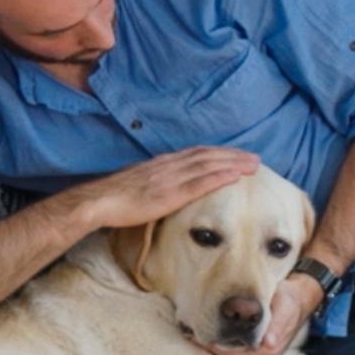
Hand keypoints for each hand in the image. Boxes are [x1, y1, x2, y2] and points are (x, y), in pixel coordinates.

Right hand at [72, 146, 257, 230]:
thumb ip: (156, 182)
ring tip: (253, 164)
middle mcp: (170, 165)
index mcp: (163, 163)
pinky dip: (220, 177)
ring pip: (208, 165)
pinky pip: (200, 183)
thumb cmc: (115, 198)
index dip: (218, 152)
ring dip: (233, 163)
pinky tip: (235, 176)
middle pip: (207, 156)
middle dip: (232, 155)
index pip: (196, 153)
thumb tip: (166, 189)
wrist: (100, 201)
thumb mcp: (140, 183)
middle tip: (254, 157)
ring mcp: (171, 178)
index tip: (236, 154)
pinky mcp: (170, 193)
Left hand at [203, 269, 324, 354]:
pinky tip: (207, 335)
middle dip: (209, 345)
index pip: (231, 353)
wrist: (298, 302)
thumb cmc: (288, 301)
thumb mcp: (285, 306)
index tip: (195, 333)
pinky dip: (219, 345)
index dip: (212, 344)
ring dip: (212, 345)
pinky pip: (232, 354)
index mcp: (268, 351)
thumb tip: (268, 342)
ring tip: (193, 333)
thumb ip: (277, 324)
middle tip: (188, 332)